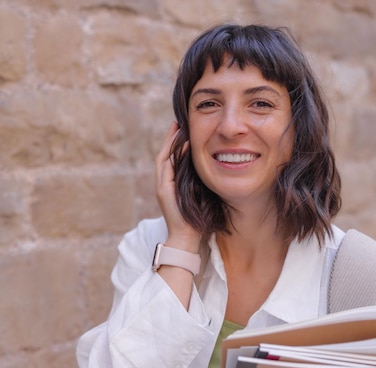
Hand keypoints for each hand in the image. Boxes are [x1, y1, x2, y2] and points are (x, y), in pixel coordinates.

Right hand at [155, 122, 200, 252]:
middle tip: (178, 122)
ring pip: (163, 158)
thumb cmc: (197, 219)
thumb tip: (213, 167)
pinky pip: (167, 168)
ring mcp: (161, 187)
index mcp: (172, 183)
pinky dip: (174, 155)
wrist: (187, 237)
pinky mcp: (163, 191)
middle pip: (164, 154)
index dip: (175, 143)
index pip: (171, 158)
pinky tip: (183, 145)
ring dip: (169, 142)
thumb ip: (199, 181)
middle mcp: (164, 183)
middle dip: (170, 138)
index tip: (183, 129)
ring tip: (178, 127)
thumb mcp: (199, 195)